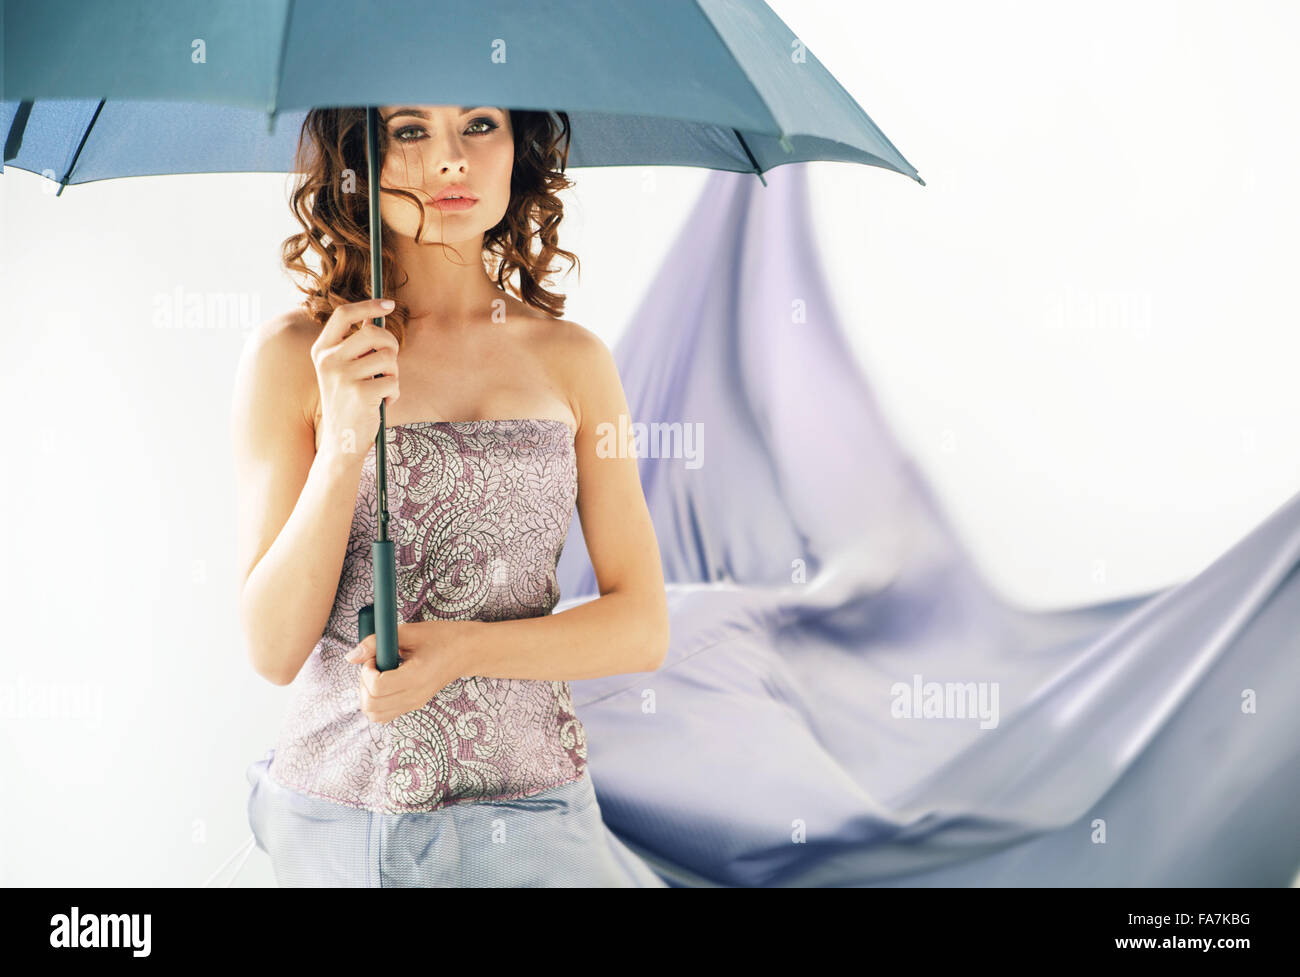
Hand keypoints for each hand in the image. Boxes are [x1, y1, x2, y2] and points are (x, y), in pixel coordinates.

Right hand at [311, 297, 400, 460]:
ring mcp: (343, 376)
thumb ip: (355, 346)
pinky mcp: (361, 393)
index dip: (368, 306)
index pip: (344, 314)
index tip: (389, 304)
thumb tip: (375, 319)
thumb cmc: (348, 402)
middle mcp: (329, 360)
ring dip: (394, 373)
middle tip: (390, 362)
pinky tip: (382, 403)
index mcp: (322, 351)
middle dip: (391, 345)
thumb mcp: (343, 370)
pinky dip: (394, 393)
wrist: (341, 441)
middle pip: (373, 333)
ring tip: (383, 387)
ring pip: (387, 357)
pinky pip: (392, 381)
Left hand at [345, 620, 470, 723]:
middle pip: (372, 706)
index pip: (378, 687)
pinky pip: (385, 714)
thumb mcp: (409, 632)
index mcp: (417, 676)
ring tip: (378, 675)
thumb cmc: (442, 637)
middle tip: (373, 665)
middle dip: (363, 684)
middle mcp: (416, 696)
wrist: (467, 651)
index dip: (367, 671)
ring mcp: (415, 703)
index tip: (374, 657)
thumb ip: (377, 643)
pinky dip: (377, 702)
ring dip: (368, 696)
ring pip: (375, 715)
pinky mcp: (414, 705)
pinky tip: (384, 683)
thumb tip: (351, 656)